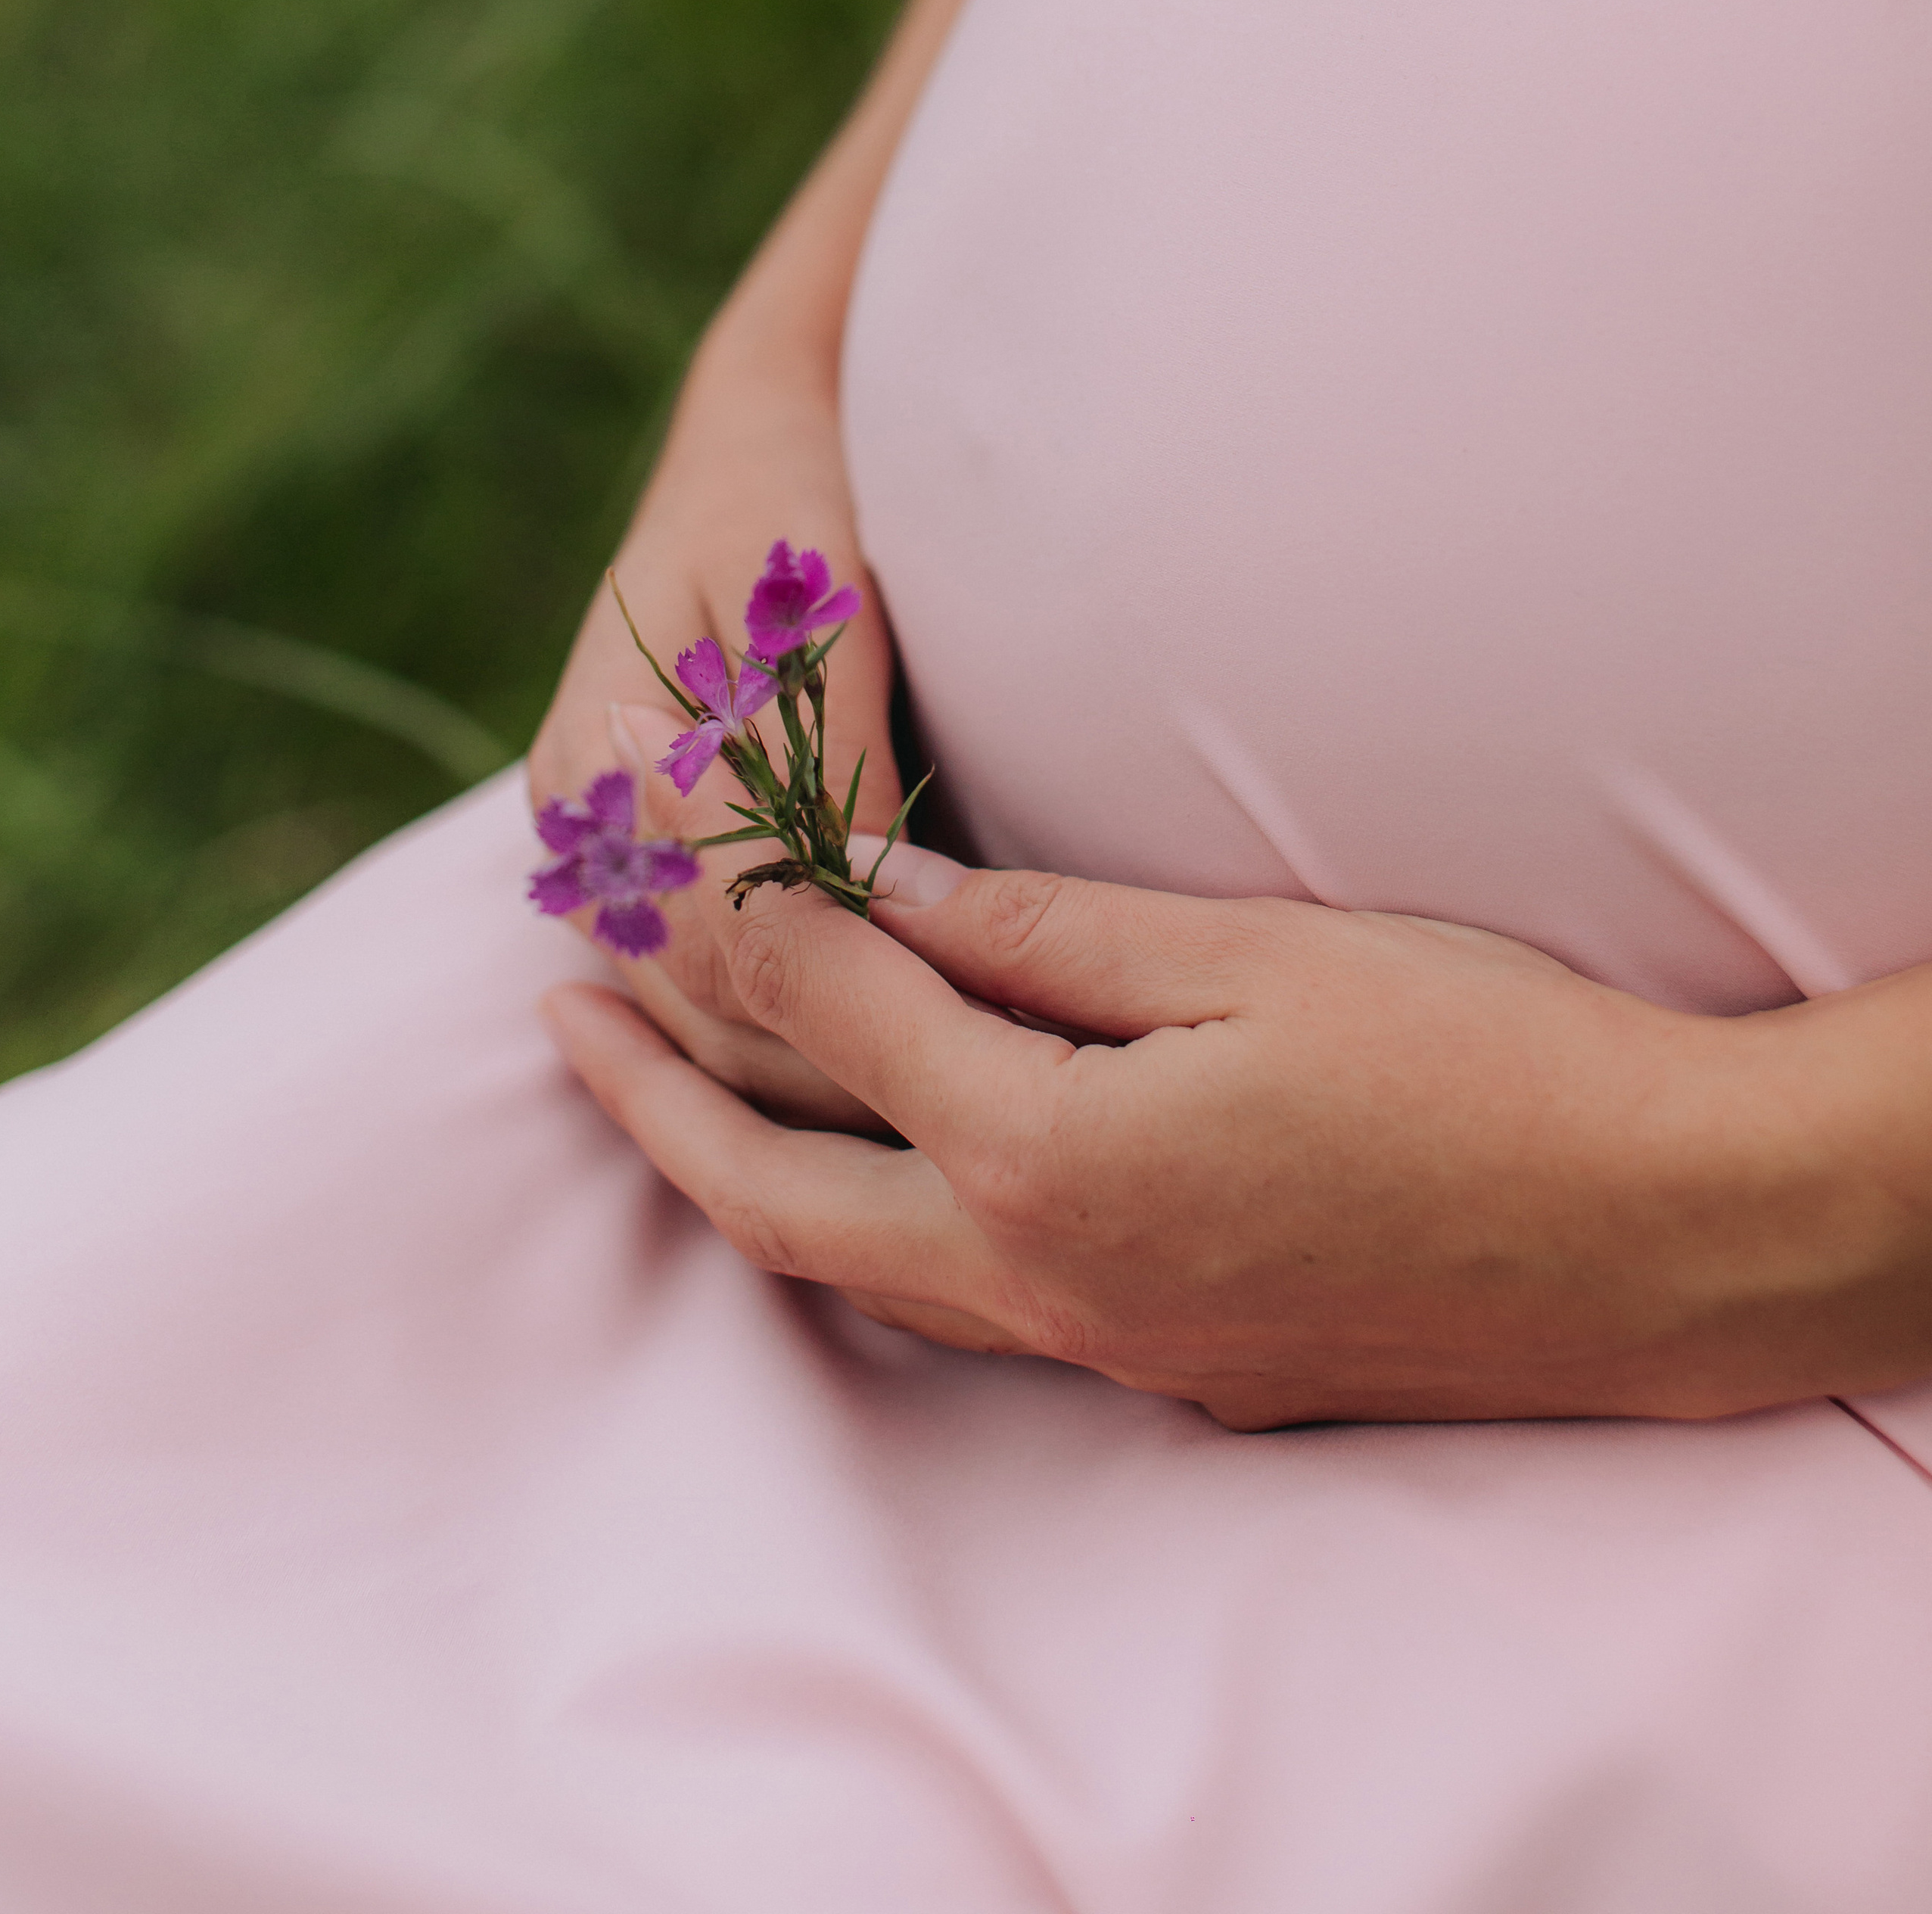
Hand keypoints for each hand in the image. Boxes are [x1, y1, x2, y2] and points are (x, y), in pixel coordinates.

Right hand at [527, 345, 903, 1134]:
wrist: (762, 441)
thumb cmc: (800, 504)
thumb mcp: (815, 597)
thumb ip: (822, 737)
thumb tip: (859, 876)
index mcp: (603, 754)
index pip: (711, 933)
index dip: (831, 999)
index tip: (958, 1045)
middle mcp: (586, 822)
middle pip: (701, 1005)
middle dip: (830, 1074)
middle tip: (981, 1135)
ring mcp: (606, 855)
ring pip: (702, 1026)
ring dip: (813, 1082)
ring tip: (955, 1135)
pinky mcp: (649, 872)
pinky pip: (708, 997)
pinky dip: (793, 1047)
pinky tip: (901, 1088)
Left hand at [541, 859, 1869, 1428]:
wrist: (1655, 1234)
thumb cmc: (1469, 1058)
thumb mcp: (1247, 952)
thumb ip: (1038, 933)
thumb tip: (876, 887)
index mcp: (1050, 1160)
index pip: (836, 1024)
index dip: (753, 920)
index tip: (685, 843)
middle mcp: (1048, 1281)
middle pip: (780, 1198)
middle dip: (650, 1106)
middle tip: (558, 1017)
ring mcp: (1109, 1348)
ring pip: (860, 1272)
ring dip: (743, 1178)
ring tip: (666, 1093)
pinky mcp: (1174, 1370)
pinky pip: (963, 1305)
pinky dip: (873, 1227)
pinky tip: (878, 1169)